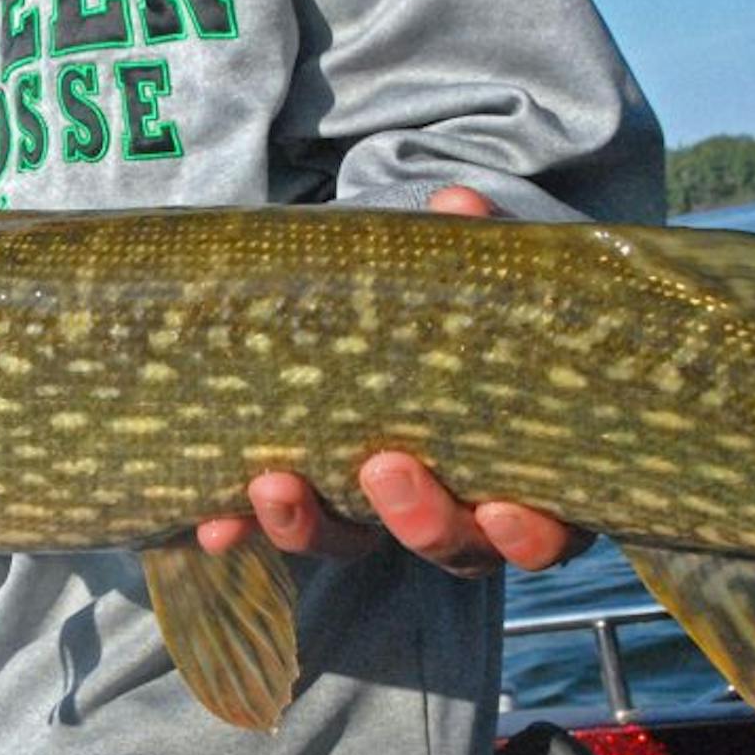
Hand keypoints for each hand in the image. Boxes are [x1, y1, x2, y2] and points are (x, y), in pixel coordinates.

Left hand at [195, 185, 592, 575]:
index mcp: (525, 475)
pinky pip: (281, 530)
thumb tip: (457, 205)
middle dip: (417, 521)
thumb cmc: (461, 320)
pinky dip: (246, 529)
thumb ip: (475, 256)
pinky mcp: (314, 509)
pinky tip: (211, 524)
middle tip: (383, 469)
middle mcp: (458, 514)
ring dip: (311, 526)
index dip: (525, 535)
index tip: (498, 508)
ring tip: (273, 483)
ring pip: (355, 545)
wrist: (393, 321)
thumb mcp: (476, 287)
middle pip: (450, 549)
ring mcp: (379, 517)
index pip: (544, 535)